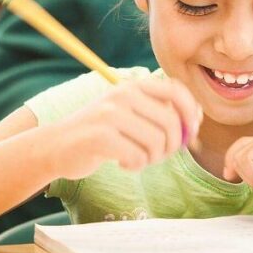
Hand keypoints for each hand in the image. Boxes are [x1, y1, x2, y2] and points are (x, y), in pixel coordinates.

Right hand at [46, 78, 202, 180]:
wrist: (55, 146)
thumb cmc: (99, 133)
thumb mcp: (128, 113)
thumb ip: (158, 112)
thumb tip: (197, 119)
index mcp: (133, 86)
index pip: (176, 92)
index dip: (190, 114)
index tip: (191, 134)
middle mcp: (122, 95)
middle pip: (171, 123)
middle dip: (172, 146)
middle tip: (158, 156)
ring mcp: (110, 114)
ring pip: (156, 143)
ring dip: (152, 159)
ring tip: (137, 159)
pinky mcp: (100, 136)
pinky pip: (137, 157)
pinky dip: (135, 166)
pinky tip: (122, 163)